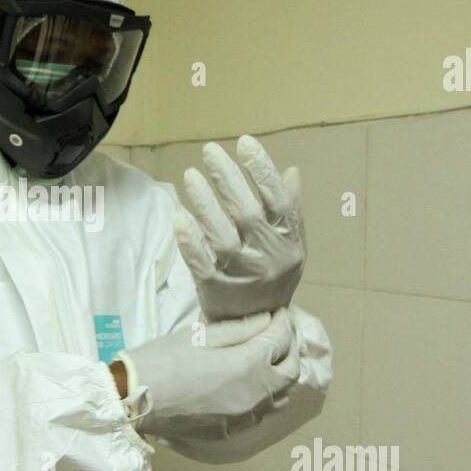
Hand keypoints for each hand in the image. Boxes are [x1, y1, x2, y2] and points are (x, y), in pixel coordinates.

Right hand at [117, 309, 299, 431]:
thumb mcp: (201, 335)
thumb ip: (240, 329)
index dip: (282, 322)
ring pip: (280, 396)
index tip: (277, 313)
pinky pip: (259, 412)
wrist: (135, 398)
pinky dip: (263, 396)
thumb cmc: (164, 358)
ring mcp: (246, 416)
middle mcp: (256, 394)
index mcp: (249, 365)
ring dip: (279, 375)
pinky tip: (249, 385)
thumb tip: (267, 321)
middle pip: (291, 371)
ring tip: (267, 359)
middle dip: (289, 349)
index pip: (281, 340)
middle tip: (276, 334)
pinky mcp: (232, 430)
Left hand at [175, 136, 305, 320]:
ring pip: (222, 235)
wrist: (257, 327)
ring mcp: (242, 274)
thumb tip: (290, 171)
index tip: (244, 143)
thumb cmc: (273, 275)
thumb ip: (290, 210)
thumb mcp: (291, 245)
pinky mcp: (216, 289)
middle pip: (247, 212)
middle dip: (228, 178)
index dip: (262, 170)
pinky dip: (190, 241)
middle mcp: (268, 257)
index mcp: (288, 241)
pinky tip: (178, 217)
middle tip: (210, 151)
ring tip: (190, 175)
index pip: (278, 201)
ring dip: (205, 203)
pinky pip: (201, 262)